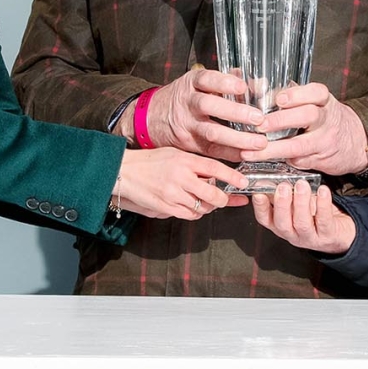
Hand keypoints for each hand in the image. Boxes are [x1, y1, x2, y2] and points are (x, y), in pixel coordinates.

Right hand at [113, 148, 243, 220]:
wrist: (125, 172)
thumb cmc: (149, 161)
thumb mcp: (174, 154)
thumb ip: (194, 163)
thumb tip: (216, 172)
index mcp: (184, 160)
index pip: (215, 168)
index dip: (232, 177)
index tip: (243, 182)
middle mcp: (180, 177)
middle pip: (213, 194)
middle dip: (224, 198)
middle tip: (227, 197)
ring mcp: (173, 194)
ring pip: (203, 207)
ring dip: (209, 206)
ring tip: (206, 200)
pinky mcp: (166, 207)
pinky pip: (190, 214)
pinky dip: (196, 212)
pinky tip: (194, 206)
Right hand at [144, 69, 269, 161]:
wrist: (152, 118)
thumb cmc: (185, 98)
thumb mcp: (199, 83)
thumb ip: (228, 81)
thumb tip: (259, 84)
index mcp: (191, 83)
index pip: (207, 79)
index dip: (224, 82)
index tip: (242, 86)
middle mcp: (187, 103)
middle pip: (208, 106)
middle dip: (236, 112)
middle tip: (259, 118)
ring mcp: (187, 125)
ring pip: (211, 132)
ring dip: (237, 139)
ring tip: (259, 142)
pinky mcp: (189, 144)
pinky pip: (211, 151)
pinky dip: (231, 154)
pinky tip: (248, 155)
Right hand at [250, 179, 356, 254]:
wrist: (340, 231)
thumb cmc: (316, 215)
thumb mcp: (296, 204)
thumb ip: (285, 194)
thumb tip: (272, 176)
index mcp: (281, 225)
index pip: (265, 219)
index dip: (260, 207)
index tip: (259, 192)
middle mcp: (293, 234)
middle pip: (282, 223)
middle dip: (282, 204)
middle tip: (283, 187)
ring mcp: (310, 237)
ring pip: (302, 223)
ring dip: (300, 203)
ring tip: (302, 186)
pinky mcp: (327, 236)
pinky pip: (324, 221)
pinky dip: (323, 204)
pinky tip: (323, 191)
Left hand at [252, 83, 367, 175]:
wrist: (357, 143)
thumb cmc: (326, 118)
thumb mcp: (317, 103)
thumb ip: (291, 95)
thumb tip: (256, 85)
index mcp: (325, 101)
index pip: (316, 92)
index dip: (297, 94)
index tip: (279, 99)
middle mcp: (327, 120)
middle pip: (308, 116)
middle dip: (281, 120)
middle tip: (260, 124)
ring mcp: (324, 141)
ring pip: (300, 146)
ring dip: (274, 149)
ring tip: (251, 151)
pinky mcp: (320, 161)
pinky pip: (299, 161)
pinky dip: (281, 160)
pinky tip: (263, 159)